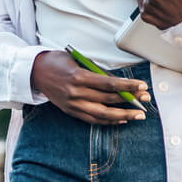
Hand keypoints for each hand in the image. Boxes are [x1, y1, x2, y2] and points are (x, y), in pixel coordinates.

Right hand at [29, 51, 150, 124]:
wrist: (35, 73)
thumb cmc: (57, 62)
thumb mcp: (77, 60)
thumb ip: (96, 71)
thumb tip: (119, 82)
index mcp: (78, 77)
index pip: (108, 84)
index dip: (127, 86)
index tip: (142, 86)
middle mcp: (75, 93)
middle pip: (108, 99)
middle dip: (130, 100)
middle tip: (146, 99)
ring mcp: (73, 105)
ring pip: (103, 114)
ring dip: (123, 115)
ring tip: (139, 115)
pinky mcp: (71, 111)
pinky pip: (93, 119)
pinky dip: (108, 121)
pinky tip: (121, 119)